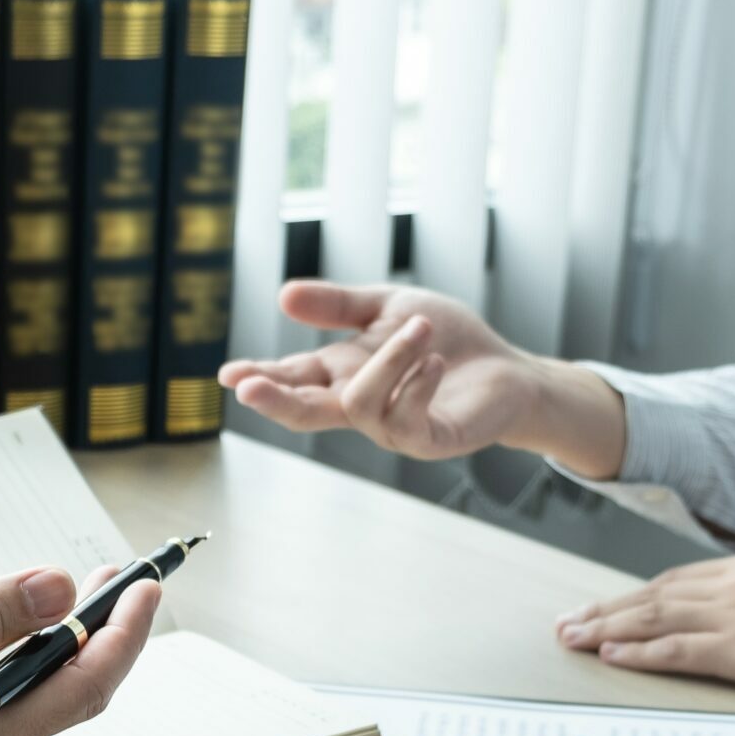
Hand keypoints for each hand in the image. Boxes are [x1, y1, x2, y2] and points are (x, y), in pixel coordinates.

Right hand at [217, 281, 630, 475]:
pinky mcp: (429, 441)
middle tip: (248, 386)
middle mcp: (360, 406)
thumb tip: (282, 294)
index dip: (260, 377)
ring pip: (361, 402)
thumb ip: (339, 305)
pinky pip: (407, 420)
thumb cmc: (447, 340)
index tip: (227, 375)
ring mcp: (392, 428)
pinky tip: (435, 360)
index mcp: (343, 374)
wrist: (507, 370)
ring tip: (422, 328)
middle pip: (305, 411)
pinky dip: (418, 383)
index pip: (293, 379)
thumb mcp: (388, 308)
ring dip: (391, 359)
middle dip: (275, 399)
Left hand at [555, 550, 734, 727]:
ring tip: (574, 640)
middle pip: (653, 596)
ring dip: (608, 630)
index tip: (603, 608)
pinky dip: (641, 652)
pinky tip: (615, 655)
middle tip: (567, 624)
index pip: (676, 581)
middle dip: (605, 611)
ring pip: (655, 619)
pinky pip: (679, 650)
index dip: (632, 596)